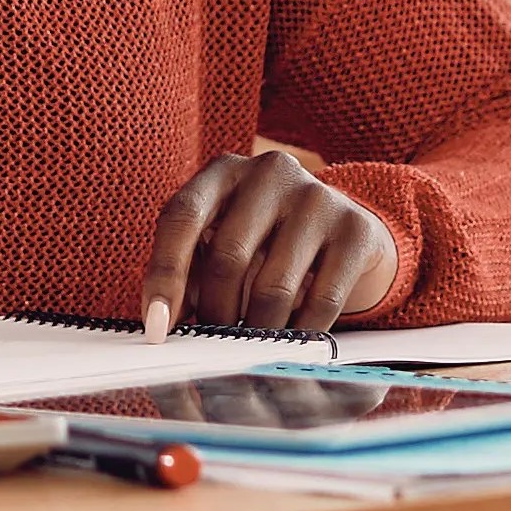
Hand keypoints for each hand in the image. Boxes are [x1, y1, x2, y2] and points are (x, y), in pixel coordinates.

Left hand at [142, 151, 401, 336]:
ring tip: (255, 338)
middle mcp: (269, 171)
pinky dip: (300, 332)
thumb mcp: (220, 242)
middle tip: (216, 339)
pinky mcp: (354, 228)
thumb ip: (188, 273)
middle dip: (216, 313)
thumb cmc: (265, 240)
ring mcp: (316, 196)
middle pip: (228, 257)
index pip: (181, 216)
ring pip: (273, 288)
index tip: (156, 325)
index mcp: (223, 171)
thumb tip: (161, 325)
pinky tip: (294, 337)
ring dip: (258, 329)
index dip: (164, 273)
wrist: (343, 229)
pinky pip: (321, 301)